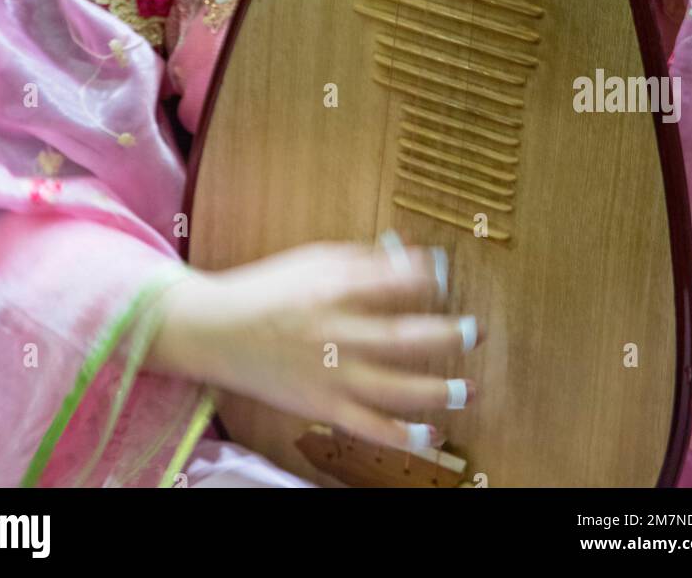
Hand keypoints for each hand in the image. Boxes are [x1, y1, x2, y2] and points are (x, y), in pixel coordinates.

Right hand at [149, 236, 478, 451]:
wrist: (216, 330)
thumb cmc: (268, 289)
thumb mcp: (313, 259)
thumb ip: (362, 259)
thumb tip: (410, 256)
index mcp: (332, 288)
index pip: (393, 281)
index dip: (427, 276)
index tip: (449, 274)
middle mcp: (334, 332)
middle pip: (402, 337)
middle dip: (445, 335)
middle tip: (475, 331)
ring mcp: (329, 374)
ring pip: (394, 388)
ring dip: (437, 391)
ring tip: (470, 390)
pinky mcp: (322, 406)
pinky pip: (370, 426)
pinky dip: (403, 434)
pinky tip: (432, 433)